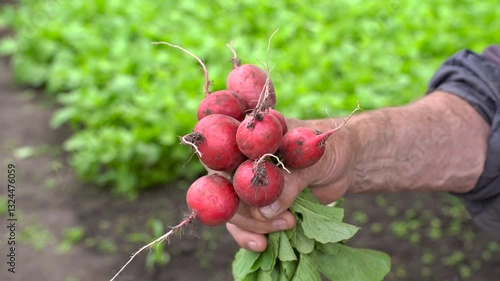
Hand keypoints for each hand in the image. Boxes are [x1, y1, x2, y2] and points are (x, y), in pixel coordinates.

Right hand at [226, 117, 357, 251]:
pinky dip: (251, 237)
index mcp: (249, 138)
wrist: (345, 164)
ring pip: (234, 211)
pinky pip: (244, 225)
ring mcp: (247, 185)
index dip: (231, 178)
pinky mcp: (257, 206)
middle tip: (283, 219)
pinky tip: (263, 245)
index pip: (227, 158)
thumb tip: (263, 211)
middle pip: (226, 190)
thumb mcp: (311, 161)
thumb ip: (289, 182)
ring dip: (253, 227)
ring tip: (286, 226)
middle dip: (248, 211)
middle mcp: (241, 161)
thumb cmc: (328, 149)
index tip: (249, 198)